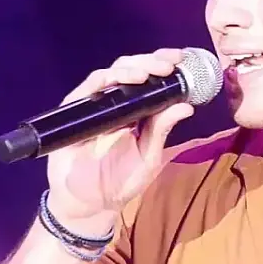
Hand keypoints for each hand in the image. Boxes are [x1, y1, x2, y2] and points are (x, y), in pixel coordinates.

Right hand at [44, 48, 194, 234]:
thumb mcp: (148, 157)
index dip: (165, 65)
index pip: (151, 79)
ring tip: (148, 74)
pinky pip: (88, 89)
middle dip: (152, 61)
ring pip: (112, 73)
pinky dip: (104, 80)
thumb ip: (162, 131)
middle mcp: (117, 103)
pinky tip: (118, 80)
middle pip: (133, 69)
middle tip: (170, 63)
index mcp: (139, 110)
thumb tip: (187, 106)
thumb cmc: (120, 181)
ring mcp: (96, 105)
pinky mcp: (75, 111)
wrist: (88, 204)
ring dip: (131, 68)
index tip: (182, 60)